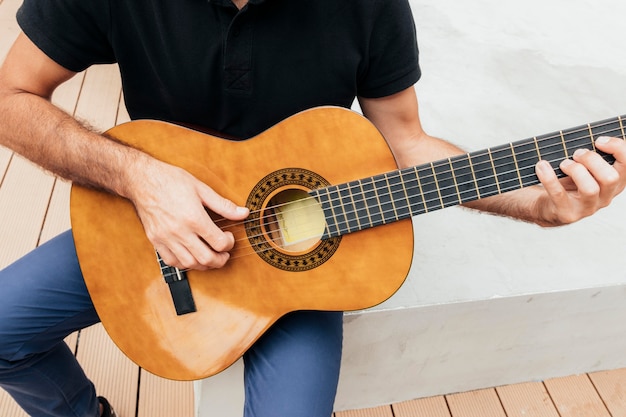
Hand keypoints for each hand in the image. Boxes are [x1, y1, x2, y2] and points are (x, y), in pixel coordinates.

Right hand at [129, 160, 248, 270]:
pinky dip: (184, 264)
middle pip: (206, 259)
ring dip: (204, 264)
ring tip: (210, 256)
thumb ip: (223, 205)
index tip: (228, 237)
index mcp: (194, 218)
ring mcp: (166, 238)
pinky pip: (171, 262)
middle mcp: (180, 231)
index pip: (219, 243)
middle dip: (221, 260)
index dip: (229, 243)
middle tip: (224, 254)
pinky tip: (191, 256)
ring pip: (189, 264)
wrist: (142, 180)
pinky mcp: (155, 240)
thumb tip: (244, 213)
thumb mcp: (201, 188)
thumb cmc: (171, 180)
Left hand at [535, 136, 625, 224]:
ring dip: (575, 170)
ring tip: (564, 164)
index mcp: (614, 184)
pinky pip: (559, 194)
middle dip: (592, 160)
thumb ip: (592, 156)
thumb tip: (590, 137)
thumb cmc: (568, 183)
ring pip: (590, 189)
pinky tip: (542, 166)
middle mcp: (605, 197)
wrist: (548, 207)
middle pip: (611, 178)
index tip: (599, 140)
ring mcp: (587, 208)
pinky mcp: (567, 213)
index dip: (618, 149)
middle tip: (576, 153)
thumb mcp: (585, 169)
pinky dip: (549, 177)